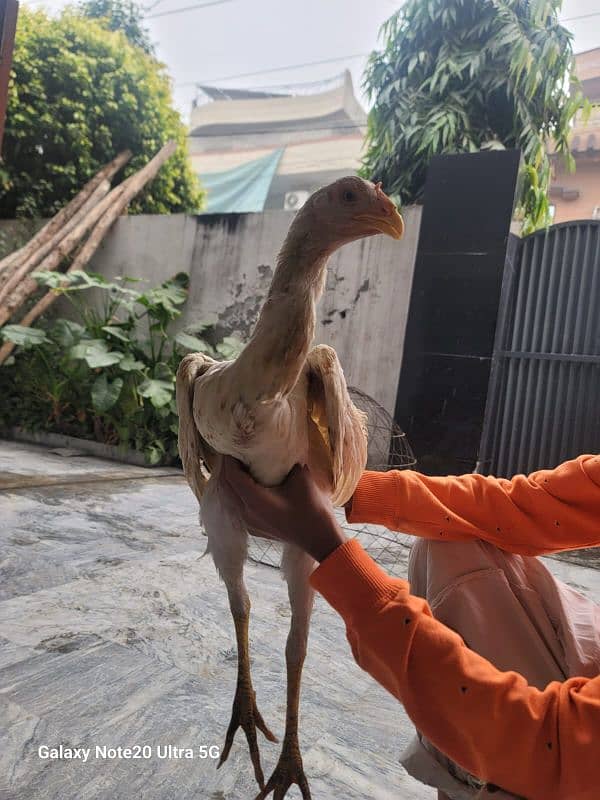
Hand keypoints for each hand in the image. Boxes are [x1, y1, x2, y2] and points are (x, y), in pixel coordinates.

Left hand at [221, 457, 346, 561]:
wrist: (319, 538)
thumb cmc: (312, 508)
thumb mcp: (301, 477)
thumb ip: (286, 463)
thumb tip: (278, 452)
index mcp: (255, 501)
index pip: (232, 476)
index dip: (229, 460)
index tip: (232, 446)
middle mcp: (246, 513)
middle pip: (228, 487)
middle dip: (229, 468)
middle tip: (235, 452)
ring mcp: (249, 523)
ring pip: (232, 498)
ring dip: (235, 482)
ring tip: (241, 466)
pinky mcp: (254, 529)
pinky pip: (240, 507)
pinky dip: (241, 493)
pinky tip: (251, 485)